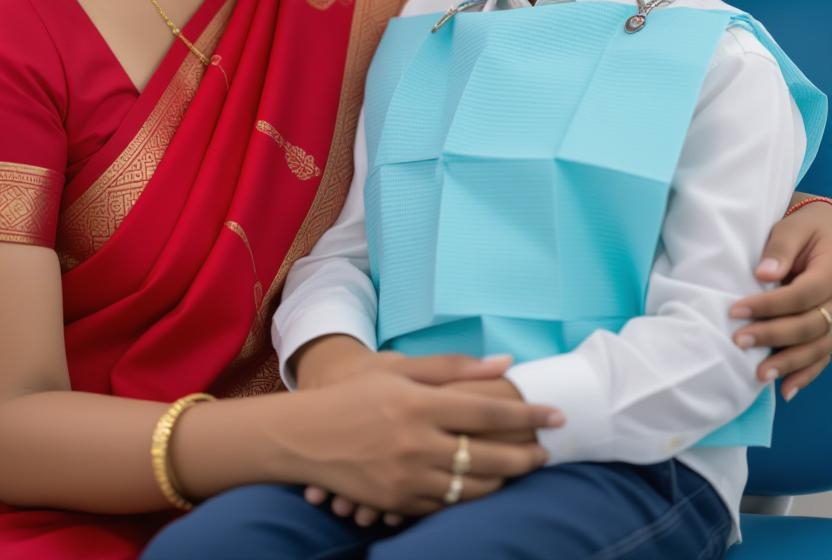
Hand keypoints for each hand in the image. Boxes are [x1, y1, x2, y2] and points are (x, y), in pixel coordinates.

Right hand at [283, 367, 556, 516]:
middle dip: (526, 456)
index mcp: (421, 404)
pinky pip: (445, 506)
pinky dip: (469, 498)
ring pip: (473, 489)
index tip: (556, 416)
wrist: (304, 437)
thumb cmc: (355, 394)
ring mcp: (408, 477)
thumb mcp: (400, 369)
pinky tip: (482, 486)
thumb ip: (453, 367)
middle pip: (489, 457)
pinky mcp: (397, 501)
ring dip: (503, 481)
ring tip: (519, 470)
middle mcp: (418, 443)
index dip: (528, 415)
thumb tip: (503, 362)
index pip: (489, 413)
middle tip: (546, 452)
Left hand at [730, 199, 831, 398]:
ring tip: (759, 375)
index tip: (735, 310)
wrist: (830, 231)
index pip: (802, 295)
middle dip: (774, 336)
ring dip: (790, 363)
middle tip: (739, 342)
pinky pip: (825, 356)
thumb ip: (780, 248)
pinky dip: (806, 374)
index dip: (769, 306)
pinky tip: (786, 389)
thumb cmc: (808, 226)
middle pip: (811, 325)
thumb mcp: (794, 226)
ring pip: (820, 347)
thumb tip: (764, 275)